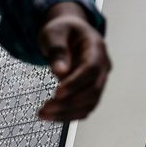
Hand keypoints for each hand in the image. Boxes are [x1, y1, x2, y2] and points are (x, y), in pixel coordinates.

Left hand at [36, 2, 109, 122]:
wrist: (70, 33)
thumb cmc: (62, 31)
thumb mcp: (53, 34)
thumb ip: (57, 51)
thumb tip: (60, 72)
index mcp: (96, 47)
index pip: (91, 69)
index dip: (76, 83)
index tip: (57, 93)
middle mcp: (103, 66)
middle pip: (92, 91)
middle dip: (68, 103)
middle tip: (43, 109)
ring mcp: (99, 80)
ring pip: (89, 104)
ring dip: (67, 113)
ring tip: (42, 114)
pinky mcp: (91, 91)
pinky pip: (84, 108)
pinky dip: (68, 115)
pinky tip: (50, 116)